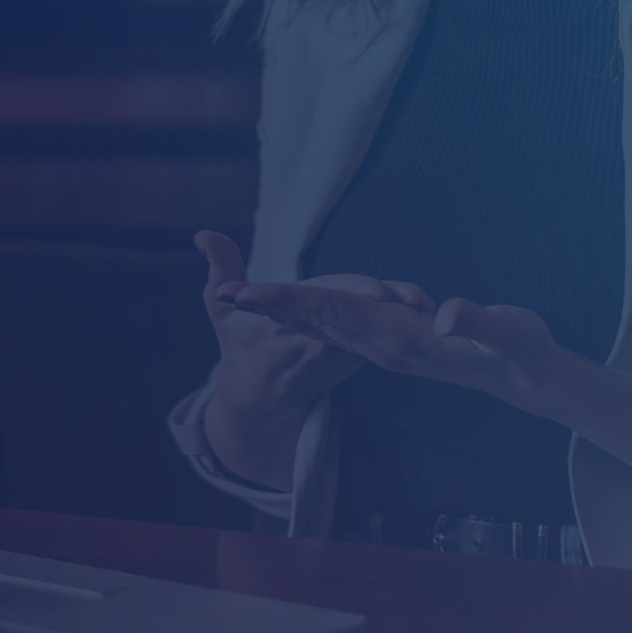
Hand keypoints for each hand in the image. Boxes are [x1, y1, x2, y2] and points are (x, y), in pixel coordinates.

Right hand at [194, 231, 431, 489]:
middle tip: (415, 299)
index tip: (377, 294)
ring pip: (375, 330)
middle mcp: (321, 344)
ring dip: (401, 318)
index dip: (351, 297)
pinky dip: (398, 325)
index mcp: (292, 331)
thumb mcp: (219, 307)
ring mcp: (341, 353)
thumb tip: (203, 234)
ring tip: (428, 303)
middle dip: (388, 309)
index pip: (325, 306)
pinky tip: (424, 312)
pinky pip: (380, 338)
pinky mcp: (356, 356)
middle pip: (359, 319)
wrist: (259, 398)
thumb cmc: (238, 344)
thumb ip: (219, 268)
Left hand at [216, 278, 577, 417]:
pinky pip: (343, 329)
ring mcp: (389, 348)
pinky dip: (313, 317)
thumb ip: (476, 322)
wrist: (530, 381)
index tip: (252, 293)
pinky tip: (296, 311)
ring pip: (325, 326)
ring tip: (245, 298)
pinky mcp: (396, 344)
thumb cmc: (522, 351)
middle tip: (224, 293)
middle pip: (318, 321)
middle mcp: (386, 346)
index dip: (292, 301)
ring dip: (285, 312)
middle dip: (272, 307)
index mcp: (401, 338)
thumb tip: (444, 313)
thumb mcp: (506, 332)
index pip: (335, 314)